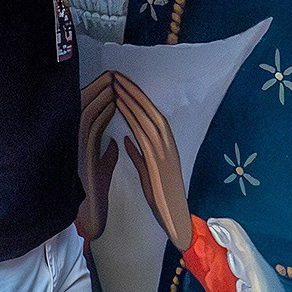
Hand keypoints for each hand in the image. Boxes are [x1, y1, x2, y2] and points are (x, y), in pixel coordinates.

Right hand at [77, 72, 117, 239]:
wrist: (90, 210)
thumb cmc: (95, 190)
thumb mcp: (103, 167)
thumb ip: (107, 153)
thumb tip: (115, 142)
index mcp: (81, 141)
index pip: (86, 110)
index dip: (97, 94)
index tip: (111, 82)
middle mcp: (74, 140)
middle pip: (82, 105)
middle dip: (97, 88)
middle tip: (111, 74)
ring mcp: (75, 144)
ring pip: (85, 112)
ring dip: (100, 96)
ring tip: (113, 83)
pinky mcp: (80, 152)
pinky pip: (90, 126)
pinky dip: (101, 113)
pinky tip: (112, 104)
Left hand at [114, 72, 190, 249]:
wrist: (173, 215)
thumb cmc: (161, 196)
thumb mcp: (146, 171)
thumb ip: (137, 154)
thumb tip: (125, 139)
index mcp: (166, 145)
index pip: (151, 115)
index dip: (137, 99)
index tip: (123, 85)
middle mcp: (168, 144)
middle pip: (149, 111)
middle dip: (133, 92)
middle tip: (118, 76)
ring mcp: (165, 150)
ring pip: (147, 118)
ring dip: (132, 100)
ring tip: (117, 86)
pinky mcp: (159, 159)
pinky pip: (144, 132)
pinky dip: (134, 118)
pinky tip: (122, 107)